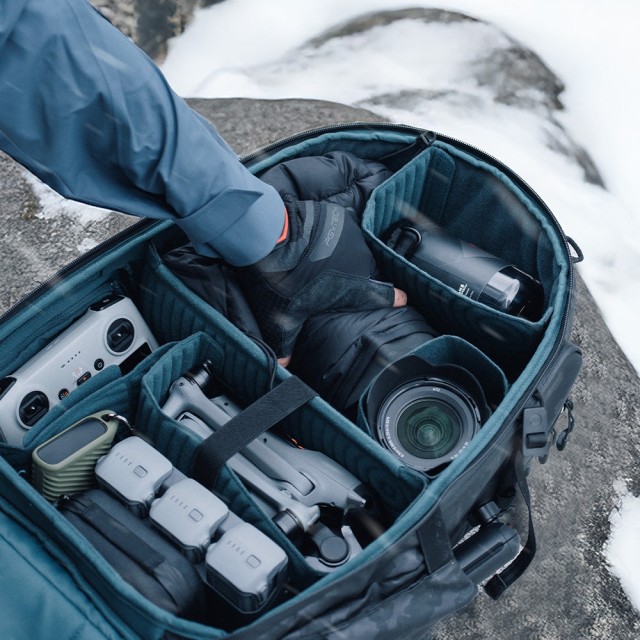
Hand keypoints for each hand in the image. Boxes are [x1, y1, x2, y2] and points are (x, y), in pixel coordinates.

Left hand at [239, 199, 405, 364]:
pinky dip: (331, 237)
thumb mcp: (283, 318)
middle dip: (349, 278)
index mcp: (354, 288)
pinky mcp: (340, 218)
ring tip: (316, 262)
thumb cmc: (282, 281)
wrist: (271, 235)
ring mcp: (351, 237)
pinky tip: (314, 242)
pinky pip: (341, 231)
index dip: (393, 299)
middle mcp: (360, 262)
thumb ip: (286, 344)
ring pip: (352, 250)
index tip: (403, 299)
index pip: (383, 297)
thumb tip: (283, 366)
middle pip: (362, 273)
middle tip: (327, 283)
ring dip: (340, 256)